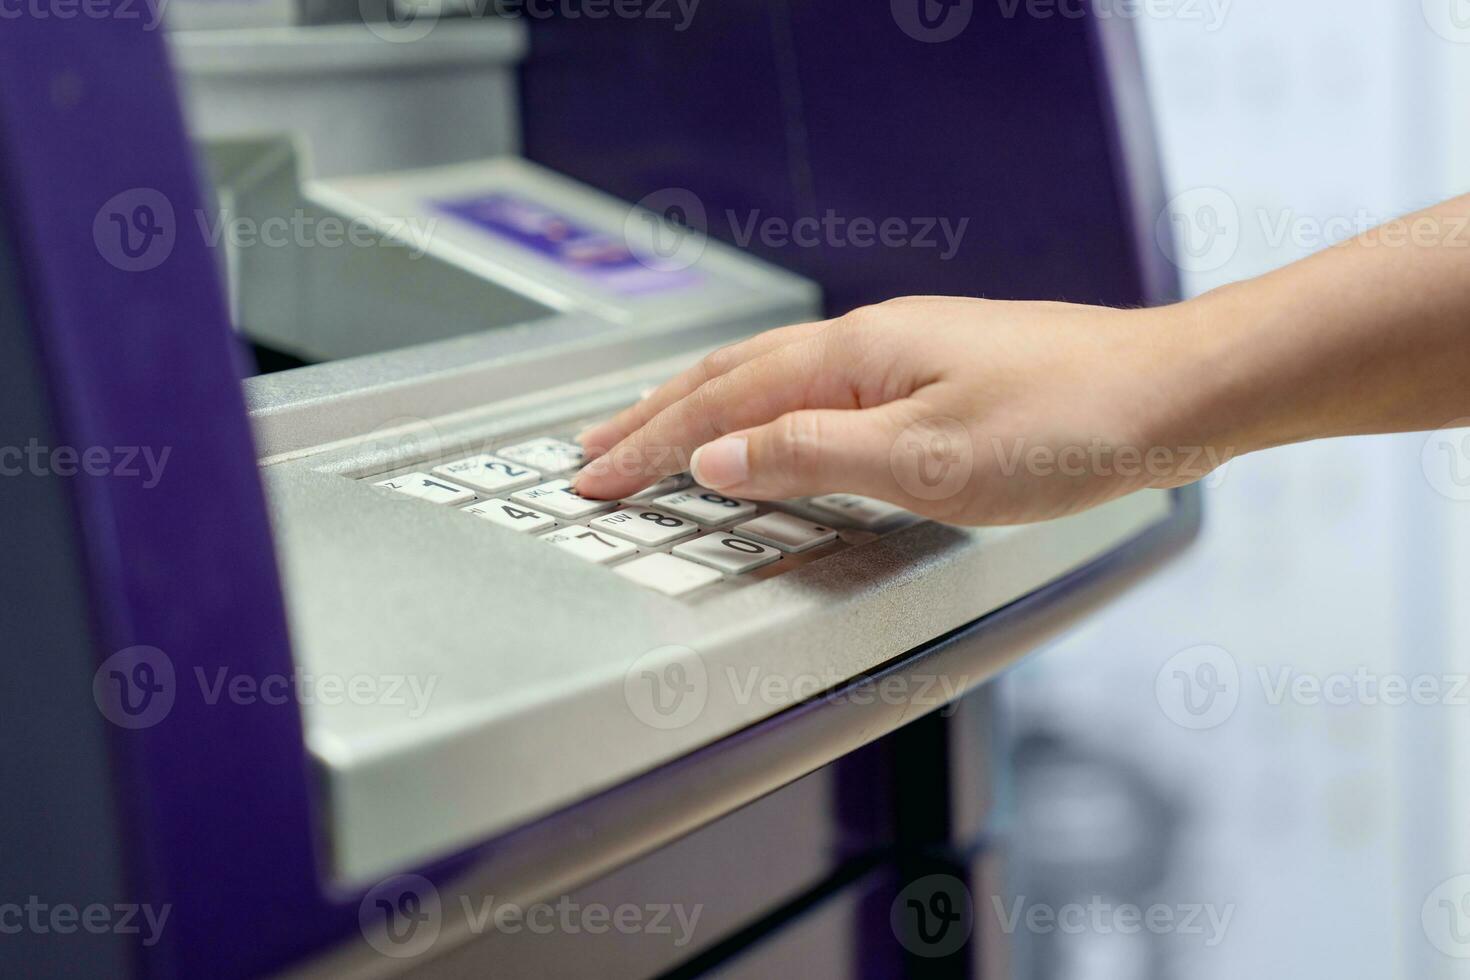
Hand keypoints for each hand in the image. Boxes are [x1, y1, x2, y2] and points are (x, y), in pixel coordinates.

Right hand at [572, 296, 1227, 525]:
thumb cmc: (1068, 423)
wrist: (1169, 393)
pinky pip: (815, 387)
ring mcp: (900, 351)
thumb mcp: (926, 461)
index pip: (721, 403)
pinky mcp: (931, 372)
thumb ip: (811, 457)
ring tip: (650, 430)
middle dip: (652, 418)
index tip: (591, 477)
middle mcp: (868, 341)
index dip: (649, 445)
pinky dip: (762, 410)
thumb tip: (718, 457)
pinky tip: (766, 424)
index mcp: (853, 356)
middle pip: (732, 377)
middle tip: (590, 450)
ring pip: (771, 377)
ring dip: (700, 408)